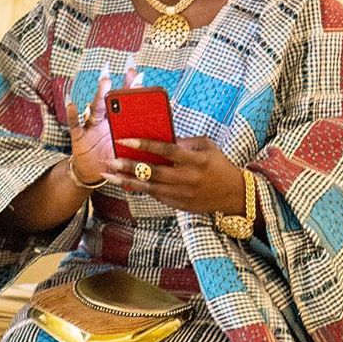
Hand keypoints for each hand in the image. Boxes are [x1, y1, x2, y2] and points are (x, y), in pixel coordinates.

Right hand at [64, 63, 141, 184]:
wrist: (94, 174)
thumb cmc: (114, 161)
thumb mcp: (131, 153)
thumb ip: (142, 142)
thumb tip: (166, 135)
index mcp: (120, 123)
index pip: (127, 103)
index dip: (132, 88)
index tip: (140, 74)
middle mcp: (105, 121)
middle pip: (113, 101)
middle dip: (121, 86)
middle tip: (129, 71)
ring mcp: (92, 127)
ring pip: (96, 109)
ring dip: (100, 95)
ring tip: (106, 81)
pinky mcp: (79, 137)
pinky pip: (75, 125)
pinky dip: (72, 115)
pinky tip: (73, 104)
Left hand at [103, 137, 247, 214]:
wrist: (233, 194)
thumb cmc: (219, 165)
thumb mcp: (207, 147)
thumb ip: (185, 142)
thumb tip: (162, 137)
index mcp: (195, 160)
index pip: (166, 151)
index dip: (145, 144)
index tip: (126, 139)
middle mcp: (187, 178)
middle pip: (153, 172)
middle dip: (130, 165)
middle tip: (111, 159)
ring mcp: (182, 193)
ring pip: (149, 187)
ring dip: (127, 181)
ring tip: (109, 175)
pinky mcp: (179, 204)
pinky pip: (155, 195)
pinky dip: (139, 189)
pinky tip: (125, 183)